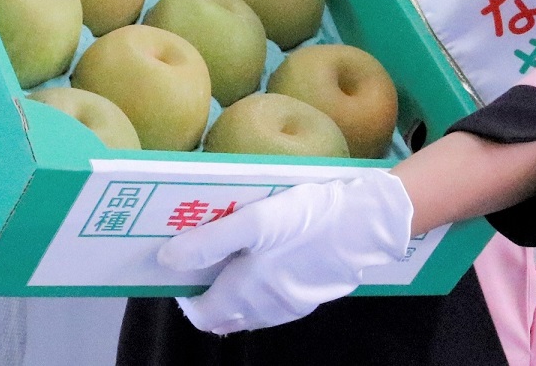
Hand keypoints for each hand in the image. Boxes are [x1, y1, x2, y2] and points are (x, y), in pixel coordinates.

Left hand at [157, 172, 411, 334]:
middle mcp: (266, 309)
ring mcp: (291, 306)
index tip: (177, 268)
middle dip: (206, 292)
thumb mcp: (253, 222)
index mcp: (246, 294)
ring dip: (232, 291)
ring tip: (226, 253)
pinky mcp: (311, 296)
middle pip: (224, 315)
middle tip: (198, 256)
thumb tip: (167, 260)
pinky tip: (262, 257)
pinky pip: (272, 302)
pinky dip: (257, 288)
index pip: (203, 315)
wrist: (368, 225)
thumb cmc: (307, 220)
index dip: (186, 295)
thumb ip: (208, 242)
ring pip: (249, 310)